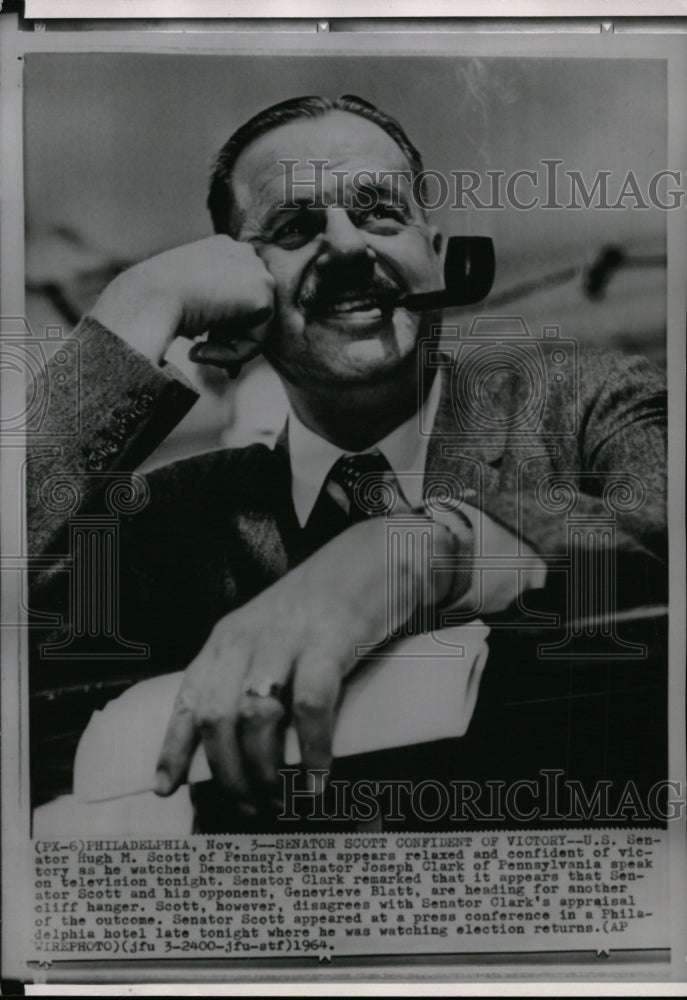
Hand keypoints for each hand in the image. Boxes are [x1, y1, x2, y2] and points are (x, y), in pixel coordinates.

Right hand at [91, 235, 274, 368]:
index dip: (219, 323)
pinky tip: (200, 350)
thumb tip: (225, 330)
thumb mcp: (185, 293)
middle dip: (226, 337)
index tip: (198, 341)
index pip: (235, 294)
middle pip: (249, 310)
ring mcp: (257, 273)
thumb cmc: (154, 300)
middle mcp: (244, 254)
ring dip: (224, 349)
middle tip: (199, 353)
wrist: (147, 299)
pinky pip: (254, 343)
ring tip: (196, 353)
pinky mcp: (262, 298)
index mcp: (224, 248)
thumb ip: (210, 304)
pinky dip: (229, 356)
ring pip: (253, 328)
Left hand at [154, 515, 456, 809]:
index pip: (188, 697)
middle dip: (228, 772)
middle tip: (249, 805)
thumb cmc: (325, 603)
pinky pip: (311, 705)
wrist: (375, 556)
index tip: (168, 787)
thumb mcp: (274, 632)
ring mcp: (288, 638)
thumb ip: (256, 671)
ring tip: (280, 798)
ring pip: (256, 715)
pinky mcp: (330, 641)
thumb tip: (249, 740)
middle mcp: (248, 638)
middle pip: (218, 716)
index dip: (174, 747)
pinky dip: (311, 749)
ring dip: (265, 767)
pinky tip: (316, 777)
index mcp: (228, 638)